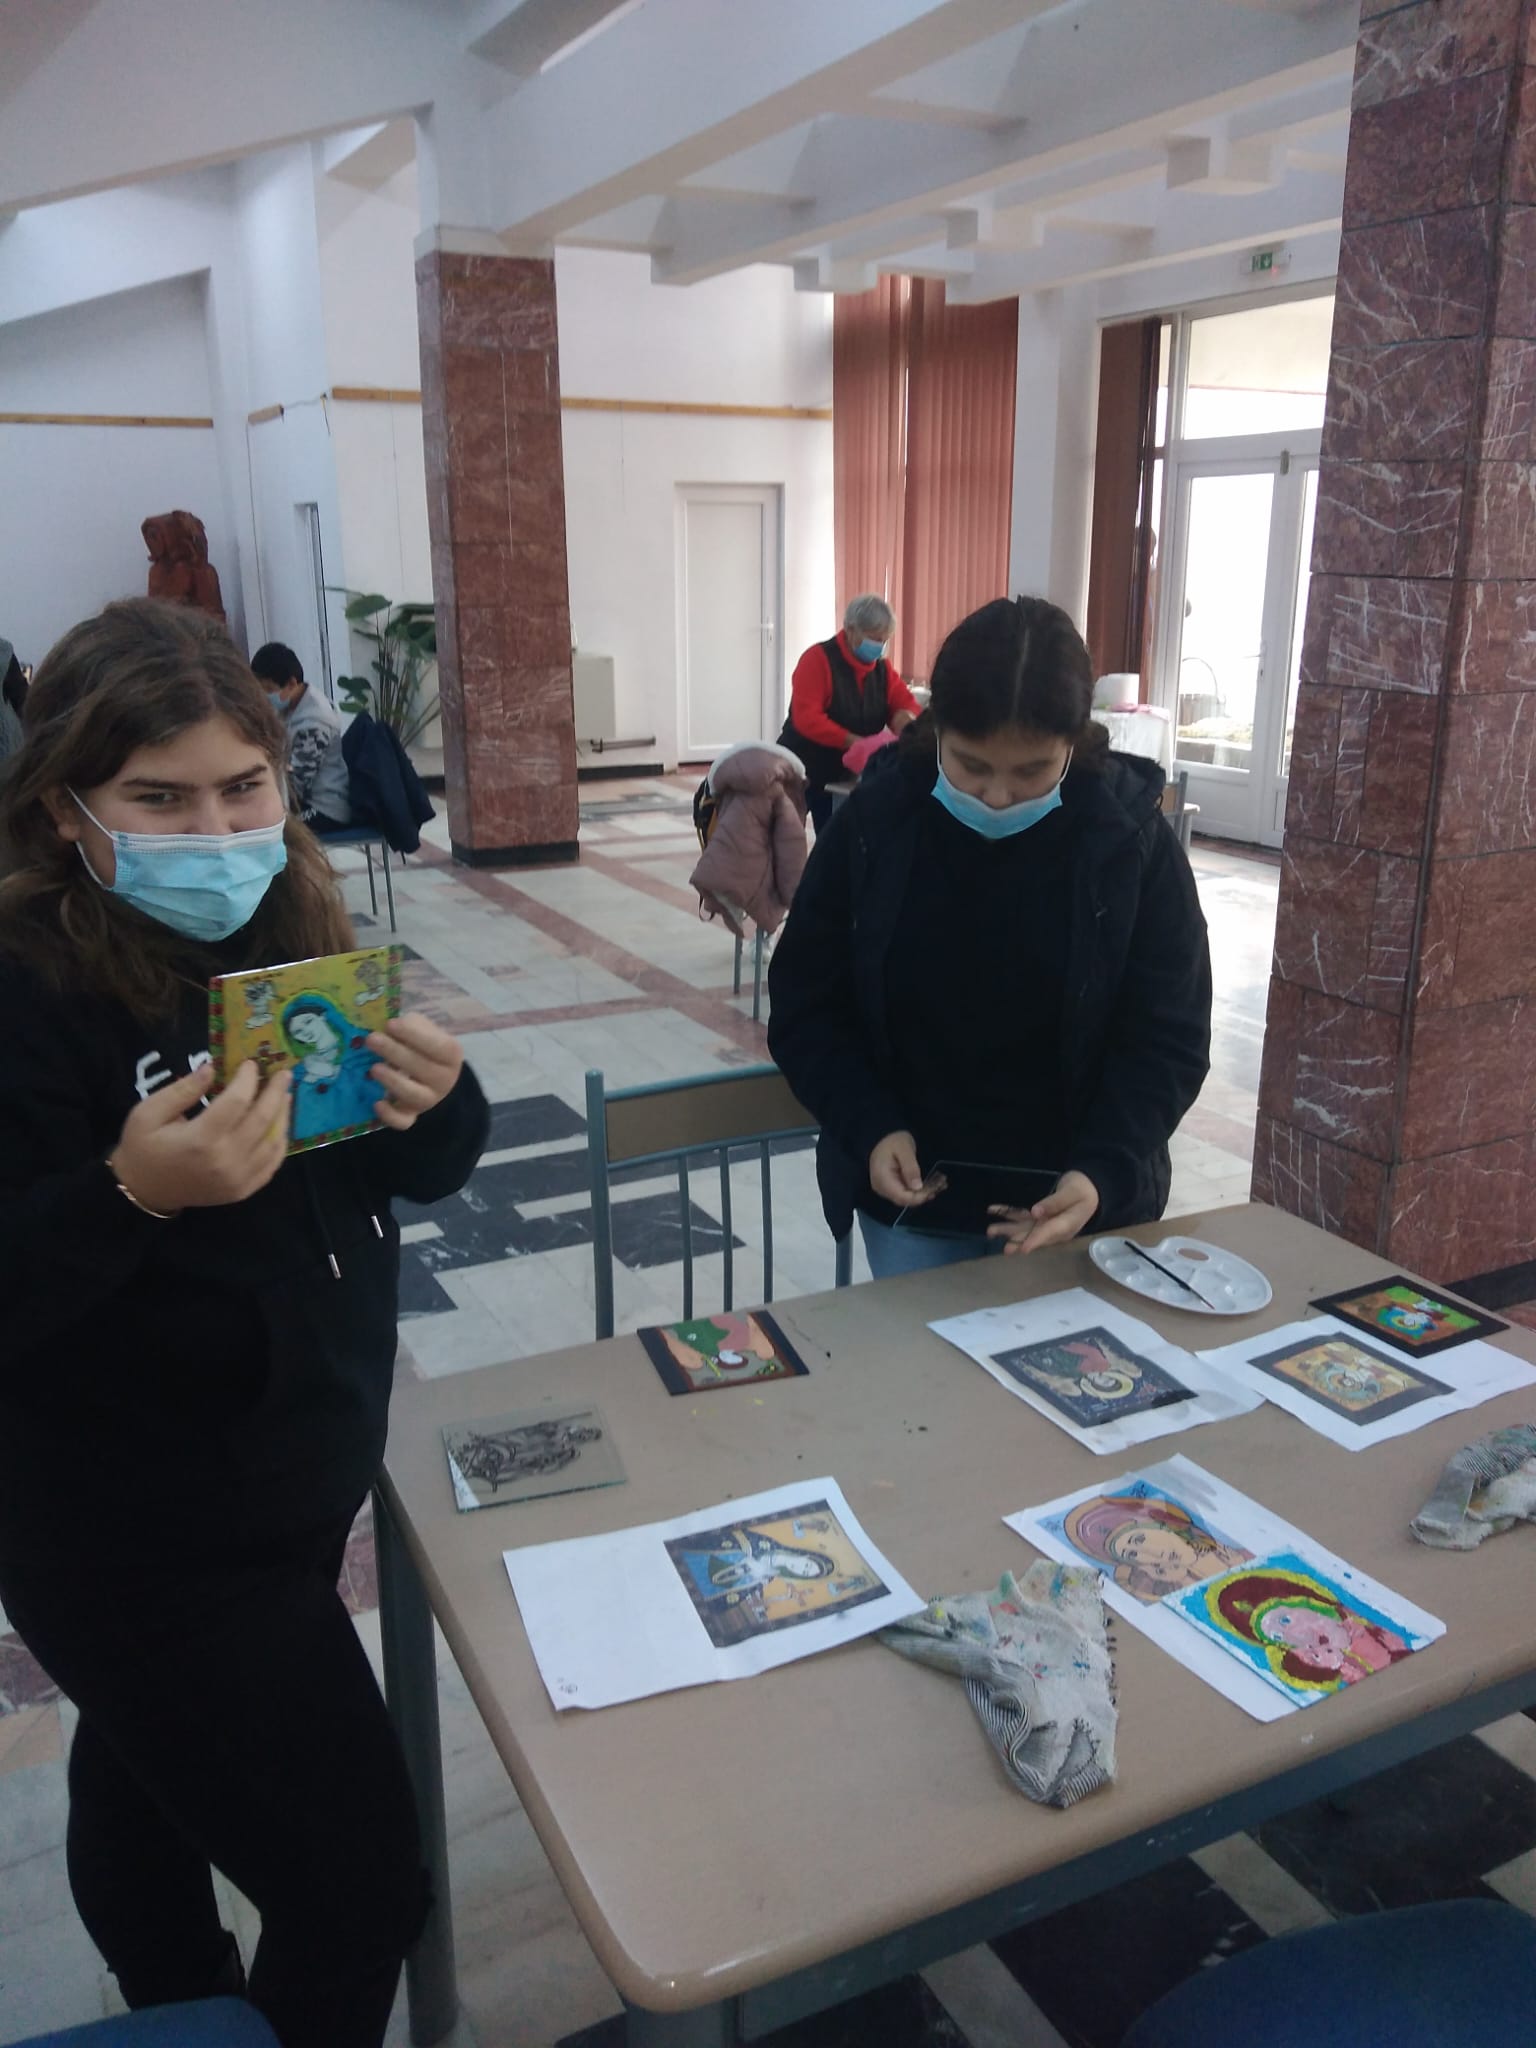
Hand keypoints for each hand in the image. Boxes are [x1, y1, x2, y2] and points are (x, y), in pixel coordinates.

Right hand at [110, 1061, 290, 1214]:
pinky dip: (280, 1141)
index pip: (236, 1102)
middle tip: (283, 1073)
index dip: (247, 1079)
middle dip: (275, 1092)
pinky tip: (280, 1123)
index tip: (250, 1063)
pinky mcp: (243, 1190)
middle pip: (262, 1119)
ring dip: (283, 1114)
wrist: (145, 1192)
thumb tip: (212, 1067)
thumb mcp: (148, 1113)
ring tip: (284, 1093)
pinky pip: (272, 1164)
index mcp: (200, 1139)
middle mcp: (225, 1160)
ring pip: (273, 1141)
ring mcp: (238, 1179)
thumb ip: (182, 1090)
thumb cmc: (143, 1148)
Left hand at [368, 1014, 463, 1132]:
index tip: (391, 1024)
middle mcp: (444, 1080)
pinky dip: (390, 1115)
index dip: (414, 1035)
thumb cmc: (422, 1046)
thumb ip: (411, 1025)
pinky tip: (377, 1103)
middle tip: (371, 1039)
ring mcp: (428, 1100)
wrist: (431, 1075)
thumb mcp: (423, 1029)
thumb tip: (388, 1024)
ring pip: (413, 1095)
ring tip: (374, 1068)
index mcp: (451, 1055)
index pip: (438, 1046)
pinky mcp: (412, 1115)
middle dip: (395, 1052)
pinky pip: (404, 1122)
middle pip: (422, 1068)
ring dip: (393, 1081)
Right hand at [868, 1130, 934, 1207]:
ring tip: (941, 1183)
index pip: (901, 1197)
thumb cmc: (894, 1140)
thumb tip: (917, 1187)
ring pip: (907, 1197)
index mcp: (882, 1179)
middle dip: (924, 1195)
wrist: (884, 1136)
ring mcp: (886, 1189)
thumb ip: (910, 1168)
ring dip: (924, 1192)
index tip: (934, 1189)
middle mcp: (882, 1188)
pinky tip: (932, 1184)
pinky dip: (920, 1189)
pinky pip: (907, 1192)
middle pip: (905, 1200)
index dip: (919, 1197)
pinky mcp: (892, 1187)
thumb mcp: (904, 1149)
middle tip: (941, 1184)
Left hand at [986, 1170, 1099, 1255]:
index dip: (1035, 1241)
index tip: (1023, 1249)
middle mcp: (1054, 1229)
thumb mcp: (1072, 1192)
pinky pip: (1022, 1217)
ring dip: (1008, 1229)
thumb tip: (1036, 1212)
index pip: (1049, 1233)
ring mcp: (1046, 1224)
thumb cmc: (1082, 1190)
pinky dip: (1008, 1214)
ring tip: (990, 1231)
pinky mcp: (1040, 1218)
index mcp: (1067, 1224)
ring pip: (1025, 1228)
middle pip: (1034, 1235)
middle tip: (1004, 1248)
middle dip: (1017, 1240)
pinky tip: (993, 1210)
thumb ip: (1055, 1202)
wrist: (1089, 1189)